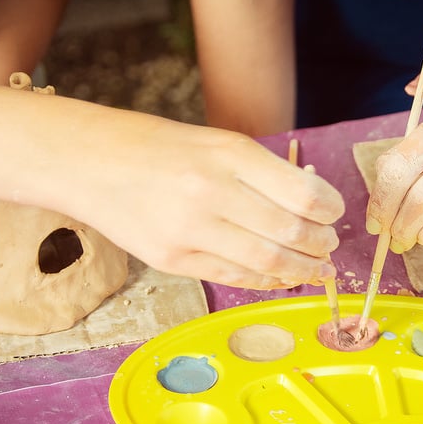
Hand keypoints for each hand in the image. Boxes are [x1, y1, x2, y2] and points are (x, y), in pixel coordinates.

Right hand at [65, 119, 344, 289]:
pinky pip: (235, 278)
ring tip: (317, 269)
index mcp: (229, 154)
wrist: (89, 163)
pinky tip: (282, 277)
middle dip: (321, 244)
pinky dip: (267, 281)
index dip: (329, 209)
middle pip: (291, 232)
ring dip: (302, 270)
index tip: (333, 212)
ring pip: (268, 263)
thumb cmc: (159, 148)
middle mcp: (211, 191)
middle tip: (328, 245)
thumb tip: (312, 203)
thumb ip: (261, 172)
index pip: (303, 193)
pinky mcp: (173, 260)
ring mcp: (190, 230)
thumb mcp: (215, 142)